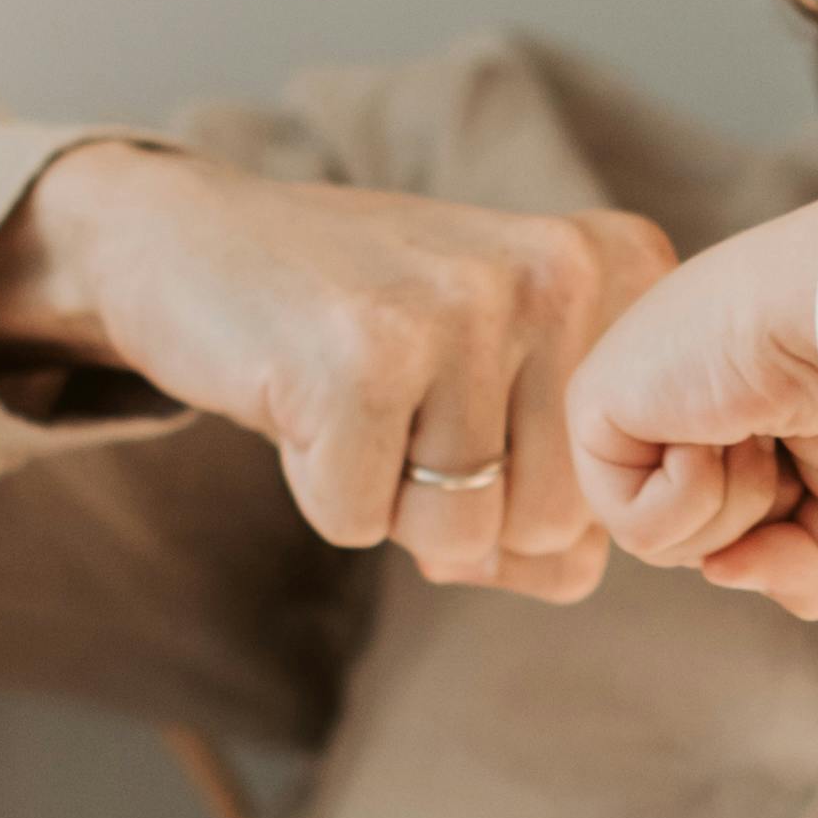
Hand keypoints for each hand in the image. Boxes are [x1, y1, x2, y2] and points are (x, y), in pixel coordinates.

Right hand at [0, 145, 682, 596]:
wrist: (194, 244)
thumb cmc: (368, 338)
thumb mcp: (497, 398)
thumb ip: (565, 506)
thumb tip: (571, 574)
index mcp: (620, 269)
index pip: (623, 496)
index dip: (531, 498)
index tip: (478, 412)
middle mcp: (565, 271)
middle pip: (551, 527)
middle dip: (460, 506)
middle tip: (404, 408)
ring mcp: (465, 305)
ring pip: (459, 532)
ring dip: (388, 499)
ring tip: (360, 399)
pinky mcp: (365, 355)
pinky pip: (359, 522)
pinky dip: (319, 488)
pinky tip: (304, 395)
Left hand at [564, 200, 817, 615]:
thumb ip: (804, 575)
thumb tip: (719, 573)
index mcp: (729, 417)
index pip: (735, 527)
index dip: (790, 528)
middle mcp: (675, 410)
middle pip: (702, 546)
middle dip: (765, 520)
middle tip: (791, 441)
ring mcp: (634, 408)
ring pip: (669, 545)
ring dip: (739, 503)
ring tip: (759, 426)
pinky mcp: (595, 408)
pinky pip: (638, 528)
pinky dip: (699, 496)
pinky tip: (720, 426)